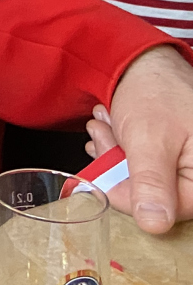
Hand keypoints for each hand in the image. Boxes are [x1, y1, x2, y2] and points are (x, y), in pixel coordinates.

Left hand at [98, 45, 192, 232]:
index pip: (167, 210)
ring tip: (104, 123)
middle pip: (153, 194)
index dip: (126, 194)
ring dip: (115, 154)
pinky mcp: (173, 155)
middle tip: (101, 134)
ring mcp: (187, 164)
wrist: (145, 59)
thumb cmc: (155, 93)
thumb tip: (154, 226)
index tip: (100, 171)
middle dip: (118, 167)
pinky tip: (111, 125)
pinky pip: (143, 164)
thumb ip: (152, 184)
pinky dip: (121, 148)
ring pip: (142, 178)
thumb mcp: (149, 140)